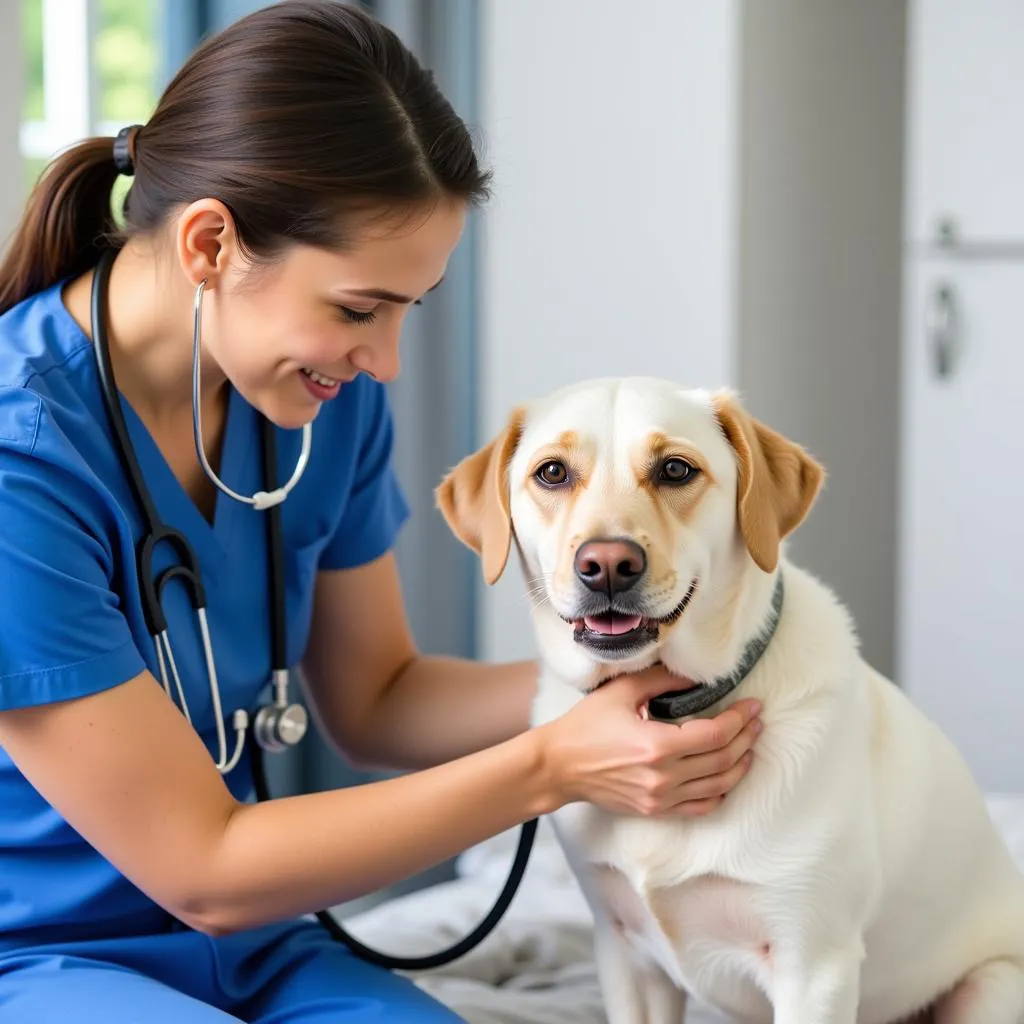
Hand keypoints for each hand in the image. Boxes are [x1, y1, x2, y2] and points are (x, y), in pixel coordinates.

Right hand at [538, 665, 762, 816]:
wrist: (559, 766)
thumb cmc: (585, 726)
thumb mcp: (621, 692)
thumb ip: (661, 680)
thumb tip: (695, 675)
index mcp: (657, 745)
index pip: (715, 734)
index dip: (739, 719)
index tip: (753, 706)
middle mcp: (664, 777)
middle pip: (722, 760)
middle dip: (746, 738)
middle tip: (756, 721)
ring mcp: (661, 798)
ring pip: (718, 785)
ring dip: (740, 765)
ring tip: (750, 746)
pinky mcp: (655, 810)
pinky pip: (701, 807)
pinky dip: (721, 792)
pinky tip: (727, 777)